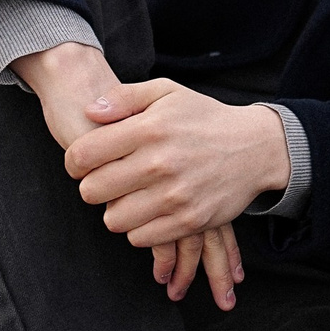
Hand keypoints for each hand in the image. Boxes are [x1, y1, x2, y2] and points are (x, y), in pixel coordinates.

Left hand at [66, 78, 288, 270]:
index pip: (84, 155)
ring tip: (128, 198)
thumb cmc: (205, 119)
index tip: (82, 164)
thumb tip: (90, 111)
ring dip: (116, 211)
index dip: (74, 162)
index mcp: (150, 129)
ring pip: (114, 220)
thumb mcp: (166, 92)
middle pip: (93, 191)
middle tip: (106, 182)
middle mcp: (160, 163)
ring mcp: (176, 195)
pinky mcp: (190, 221)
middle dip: (92, 187)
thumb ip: (124, 97)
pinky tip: (148, 212)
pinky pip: (141, 238)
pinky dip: (139, 229)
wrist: (255, 147)